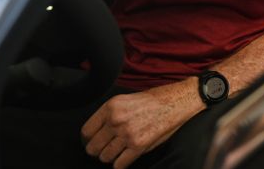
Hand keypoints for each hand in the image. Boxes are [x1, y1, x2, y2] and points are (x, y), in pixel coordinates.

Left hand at [81, 80, 200, 167]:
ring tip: (120, 151)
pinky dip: (121, 164)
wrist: (177, 101)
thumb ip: (110, 115)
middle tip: (107, 148)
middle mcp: (116, 120)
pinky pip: (119, 164)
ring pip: (105, 157)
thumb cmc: (154, 100)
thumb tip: (97, 133)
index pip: (86, 132)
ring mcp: (127, 134)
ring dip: (111, 157)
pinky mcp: (139, 145)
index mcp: (111, 107)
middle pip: (93, 147)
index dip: (89, 139)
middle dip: (99, 150)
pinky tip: (126, 158)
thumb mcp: (126, 100)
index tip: (94, 142)